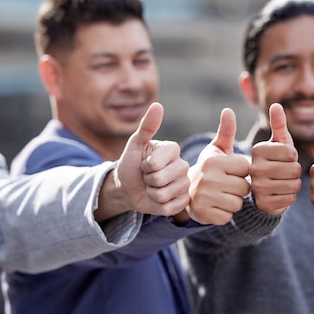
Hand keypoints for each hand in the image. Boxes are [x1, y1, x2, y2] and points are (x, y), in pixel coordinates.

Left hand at [111, 102, 190, 218]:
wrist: (129, 187)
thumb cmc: (131, 164)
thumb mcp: (135, 145)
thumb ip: (147, 126)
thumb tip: (158, 105)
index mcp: (174, 149)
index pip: (156, 163)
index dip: (145, 166)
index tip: (144, 163)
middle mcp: (183, 165)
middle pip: (161, 180)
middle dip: (147, 181)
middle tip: (147, 177)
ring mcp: (185, 184)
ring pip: (164, 195)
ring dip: (151, 194)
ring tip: (151, 187)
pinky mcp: (183, 201)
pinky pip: (169, 208)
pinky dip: (158, 206)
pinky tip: (157, 199)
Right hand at [186, 108, 250, 224]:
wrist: (187, 193)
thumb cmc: (209, 169)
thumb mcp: (217, 150)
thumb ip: (226, 131)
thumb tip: (228, 110)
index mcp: (214, 161)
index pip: (246, 168)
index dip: (241, 172)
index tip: (230, 172)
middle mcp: (208, 178)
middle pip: (244, 188)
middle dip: (239, 188)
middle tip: (226, 186)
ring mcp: (204, 197)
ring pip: (237, 203)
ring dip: (233, 202)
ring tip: (221, 195)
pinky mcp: (202, 214)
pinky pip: (227, 217)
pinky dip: (224, 214)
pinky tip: (215, 207)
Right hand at [250, 103, 300, 214]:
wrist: (258, 191)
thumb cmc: (271, 162)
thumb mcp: (275, 143)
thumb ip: (278, 125)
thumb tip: (276, 105)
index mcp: (257, 150)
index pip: (291, 152)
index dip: (293, 156)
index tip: (284, 158)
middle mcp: (254, 168)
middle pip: (294, 169)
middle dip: (295, 171)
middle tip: (284, 172)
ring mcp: (257, 188)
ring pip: (294, 185)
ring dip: (293, 184)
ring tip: (282, 182)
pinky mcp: (263, 204)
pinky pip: (290, 199)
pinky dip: (289, 197)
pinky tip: (280, 194)